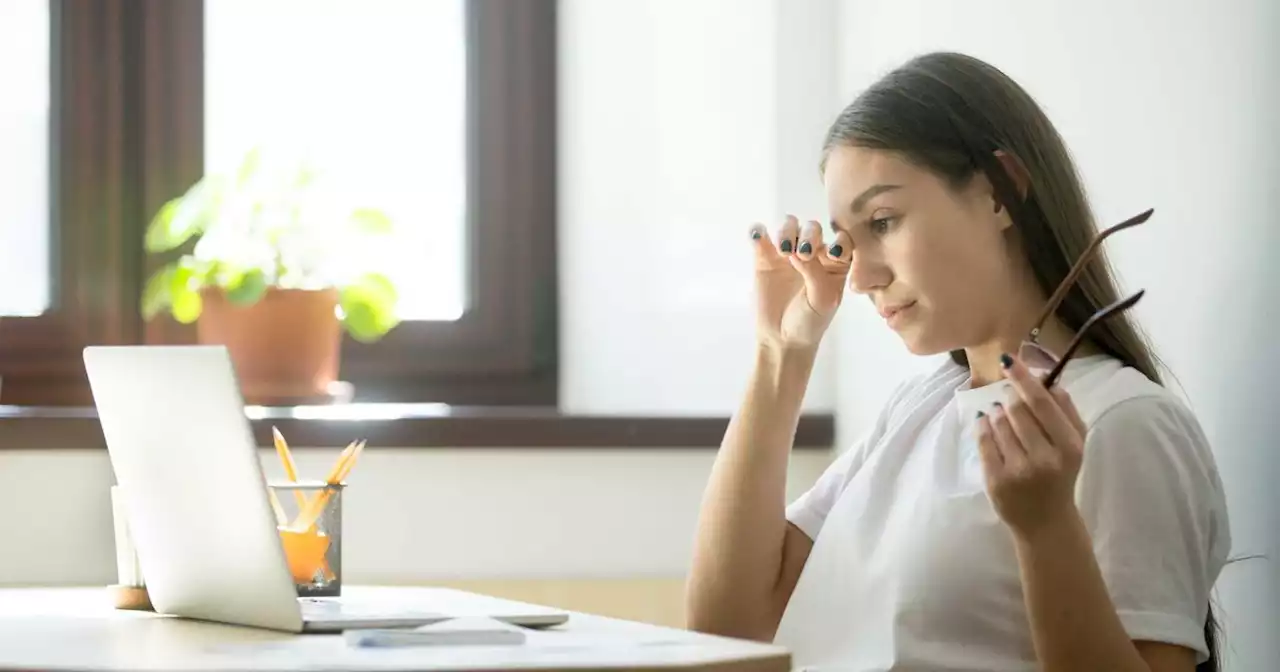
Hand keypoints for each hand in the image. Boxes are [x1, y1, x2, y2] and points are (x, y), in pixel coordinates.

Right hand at [750, 215, 852, 350]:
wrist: (782, 338)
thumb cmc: (810, 321)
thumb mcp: (822, 300)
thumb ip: (815, 272)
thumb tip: (797, 249)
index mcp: (835, 262)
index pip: (841, 239)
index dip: (839, 240)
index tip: (832, 254)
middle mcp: (813, 252)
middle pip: (812, 228)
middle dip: (809, 236)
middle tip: (803, 254)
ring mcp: (788, 252)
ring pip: (788, 225)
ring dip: (786, 231)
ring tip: (784, 251)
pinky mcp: (764, 256)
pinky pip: (760, 235)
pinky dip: (758, 231)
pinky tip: (758, 238)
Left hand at [976, 354, 1088, 537]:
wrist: (1046, 522)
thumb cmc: (1061, 475)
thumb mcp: (1075, 446)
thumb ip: (1067, 412)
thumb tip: (1050, 380)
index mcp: (1069, 446)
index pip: (1041, 403)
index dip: (1023, 378)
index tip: (1009, 360)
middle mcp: (1045, 458)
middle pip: (1017, 409)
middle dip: (1009, 396)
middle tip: (1008, 396)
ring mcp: (1018, 470)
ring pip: (998, 422)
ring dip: (996, 412)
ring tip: (1002, 416)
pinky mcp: (996, 480)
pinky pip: (983, 441)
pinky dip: (982, 426)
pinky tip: (986, 423)